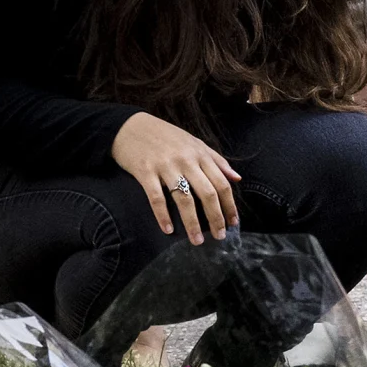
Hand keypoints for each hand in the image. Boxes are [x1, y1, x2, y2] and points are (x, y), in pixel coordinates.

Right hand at [112, 112, 242, 242]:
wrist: (129, 126)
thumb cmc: (165, 136)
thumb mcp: (194, 143)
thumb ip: (216, 160)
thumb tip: (237, 178)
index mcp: (200, 155)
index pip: (222, 184)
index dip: (230, 205)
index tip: (233, 223)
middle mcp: (186, 161)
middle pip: (207, 194)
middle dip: (216, 218)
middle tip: (219, 237)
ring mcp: (165, 166)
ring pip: (184, 199)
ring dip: (192, 223)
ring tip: (197, 240)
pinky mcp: (145, 171)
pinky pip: (156, 197)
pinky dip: (162, 215)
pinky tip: (168, 230)